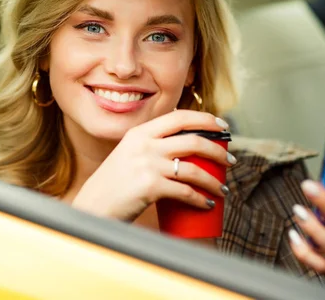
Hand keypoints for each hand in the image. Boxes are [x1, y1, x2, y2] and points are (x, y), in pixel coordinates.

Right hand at [72, 110, 234, 221]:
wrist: (94, 207)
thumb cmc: (115, 184)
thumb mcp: (128, 154)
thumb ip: (149, 145)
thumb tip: (183, 144)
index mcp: (140, 132)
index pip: (180, 117)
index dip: (206, 119)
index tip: (223, 126)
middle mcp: (144, 144)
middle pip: (193, 140)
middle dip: (218, 150)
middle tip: (230, 161)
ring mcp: (147, 164)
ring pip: (194, 169)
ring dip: (214, 181)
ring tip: (223, 190)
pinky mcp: (150, 186)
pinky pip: (185, 192)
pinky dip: (201, 199)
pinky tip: (208, 204)